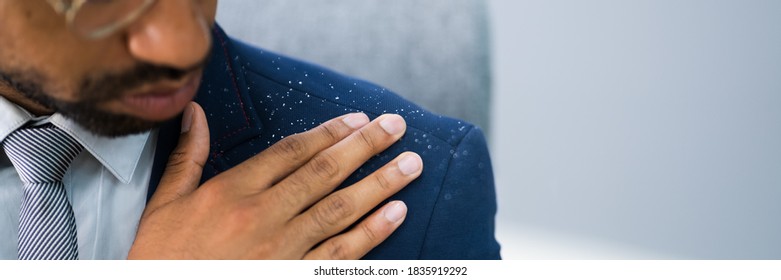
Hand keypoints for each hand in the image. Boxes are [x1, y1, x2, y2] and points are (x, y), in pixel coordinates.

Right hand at [127, 102, 421, 258]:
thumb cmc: (162, 257)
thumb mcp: (166, 202)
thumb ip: (187, 155)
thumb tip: (195, 112)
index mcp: (233, 190)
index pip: (293, 151)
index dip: (330, 132)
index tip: (359, 119)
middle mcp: (263, 215)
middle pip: (325, 172)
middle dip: (366, 146)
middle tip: (397, 127)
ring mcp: (282, 249)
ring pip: (341, 208)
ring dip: (380, 183)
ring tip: (411, 164)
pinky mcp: (294, 277)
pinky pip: (340, 254)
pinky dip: (372, 233)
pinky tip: (396, 214)